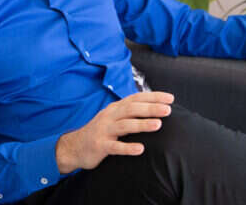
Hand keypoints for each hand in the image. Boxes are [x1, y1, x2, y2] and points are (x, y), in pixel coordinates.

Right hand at [55, 91, 173, 173]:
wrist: (74, 146)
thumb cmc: (100, 132)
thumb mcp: (113, 118)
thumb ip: (129, 113)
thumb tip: (153, 108)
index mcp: (115, 108)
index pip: (135, 98)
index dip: (153, 97)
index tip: (170, 98)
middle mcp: (109, 116)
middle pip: (131, 109)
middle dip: (150, 108)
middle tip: (168, 110)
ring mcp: (104, 130)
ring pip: (124, 125)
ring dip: (141, 124)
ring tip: (158, 125)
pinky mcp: (100, 145)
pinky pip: (115, 146)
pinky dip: (127, 147)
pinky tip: (140, 149)